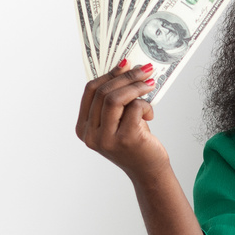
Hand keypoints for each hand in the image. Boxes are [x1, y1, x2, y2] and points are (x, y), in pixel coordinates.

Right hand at [76, 61, 166, 179]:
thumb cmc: (134, 142)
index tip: (125, 64)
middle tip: (145, 70)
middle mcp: (91, 135)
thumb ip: (114, 100)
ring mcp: (107, 139)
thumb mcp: (117, 120)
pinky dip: (145, 105)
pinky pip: (134, 108)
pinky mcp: (126, 139)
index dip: (108, 74)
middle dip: (126, 77)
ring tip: (150, 84)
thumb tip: (124, 66)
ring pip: (115, 99)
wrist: (148, 170)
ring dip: (136, 87)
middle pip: (103, 93)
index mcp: (83, 128)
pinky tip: (150, 114)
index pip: (90, 91)